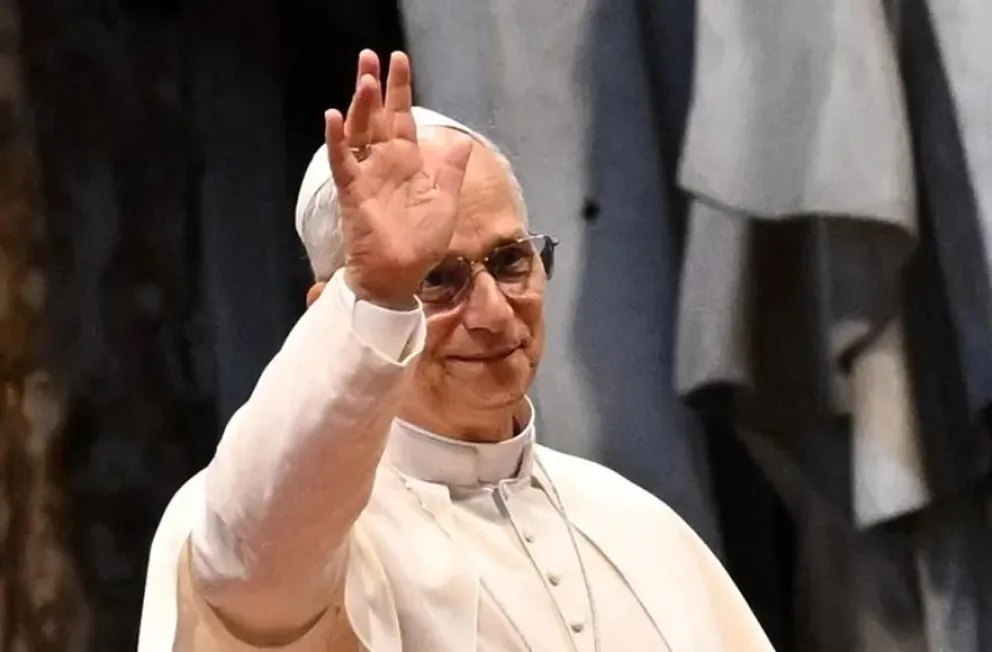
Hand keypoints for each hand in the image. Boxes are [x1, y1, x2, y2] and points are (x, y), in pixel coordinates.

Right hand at [326, 50, 472, 309]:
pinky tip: (334, 117)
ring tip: (364, 78)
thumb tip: (461, 142)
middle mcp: (383, 164)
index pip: (401, 118)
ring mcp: (366, 176)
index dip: (399, 90)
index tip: (398, 60)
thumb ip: (449, 172)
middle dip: (374, 86)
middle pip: (376, 117)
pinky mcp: (353, 192)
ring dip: (360, 106)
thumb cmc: (421, 243)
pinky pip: (342, 162)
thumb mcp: (444, 203)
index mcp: (406, 163)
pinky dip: (337, 140)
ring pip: (359, 132)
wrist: (401, 276)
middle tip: (370, 56)